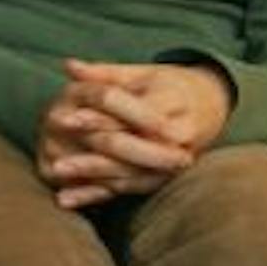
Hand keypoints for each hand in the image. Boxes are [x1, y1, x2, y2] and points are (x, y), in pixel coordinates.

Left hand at [33, 60, 228, 208]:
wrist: (210, 106)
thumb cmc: (169, 85)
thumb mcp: (140, 73)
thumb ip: (104, 73)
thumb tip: (68, 65)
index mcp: (174, 104)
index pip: (132, 115)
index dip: (97, 117)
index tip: (65, 119)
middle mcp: (179, 138)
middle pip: (131, 148)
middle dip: (92, 154)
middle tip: (56, 157)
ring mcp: (175, 162)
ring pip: (129, 173)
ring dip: (91, 176)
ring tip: (57, 174)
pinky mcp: (164, 178)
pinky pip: (127, 189)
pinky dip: (95, 195)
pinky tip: (65, 199)